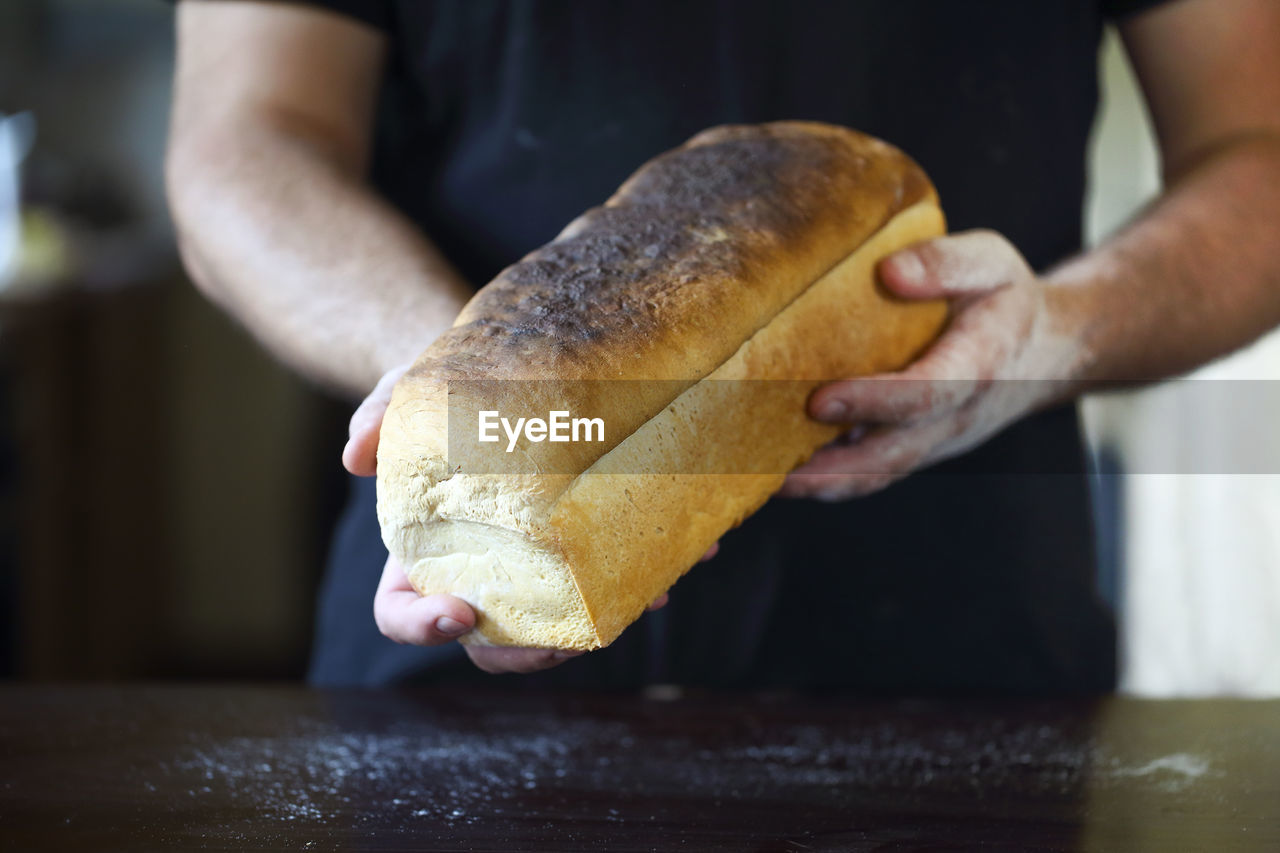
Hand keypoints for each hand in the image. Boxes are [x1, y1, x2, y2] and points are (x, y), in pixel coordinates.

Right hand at [345, 364, 713, 673]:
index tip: (461, 614)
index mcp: (418, 554)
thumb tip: (354, 455)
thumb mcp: (404, 392)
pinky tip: (693, 555)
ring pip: (561, 620)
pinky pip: (614, 576)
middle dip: (526, 653)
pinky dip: (651, 573)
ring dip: (602, 625)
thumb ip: (380, 415)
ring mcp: (534, 569)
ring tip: (644, 602)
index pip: (401, 614)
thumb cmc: (441, 396)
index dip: (423, 627)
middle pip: (488, 642)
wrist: (502, 375)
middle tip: (563, 643)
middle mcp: (477, 574)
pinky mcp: (584, 548)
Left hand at [780, 229, 1080, 501]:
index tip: (821, 400)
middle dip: (831, 464)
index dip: (875, 401)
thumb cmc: (1005, 300)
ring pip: (876, 475)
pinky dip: (823, 482)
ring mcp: (933, 442)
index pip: (928, 393)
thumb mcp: (992, 262)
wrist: (1045, 353)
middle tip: (768, 461)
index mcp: (979, 364)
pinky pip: (868, 474)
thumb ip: (947, 262)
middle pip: (893, 454)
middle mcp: (955, 416)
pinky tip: (773, 474)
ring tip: (759, 479)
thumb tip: (888, 271)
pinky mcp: (912, 450)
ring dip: (818, 484)